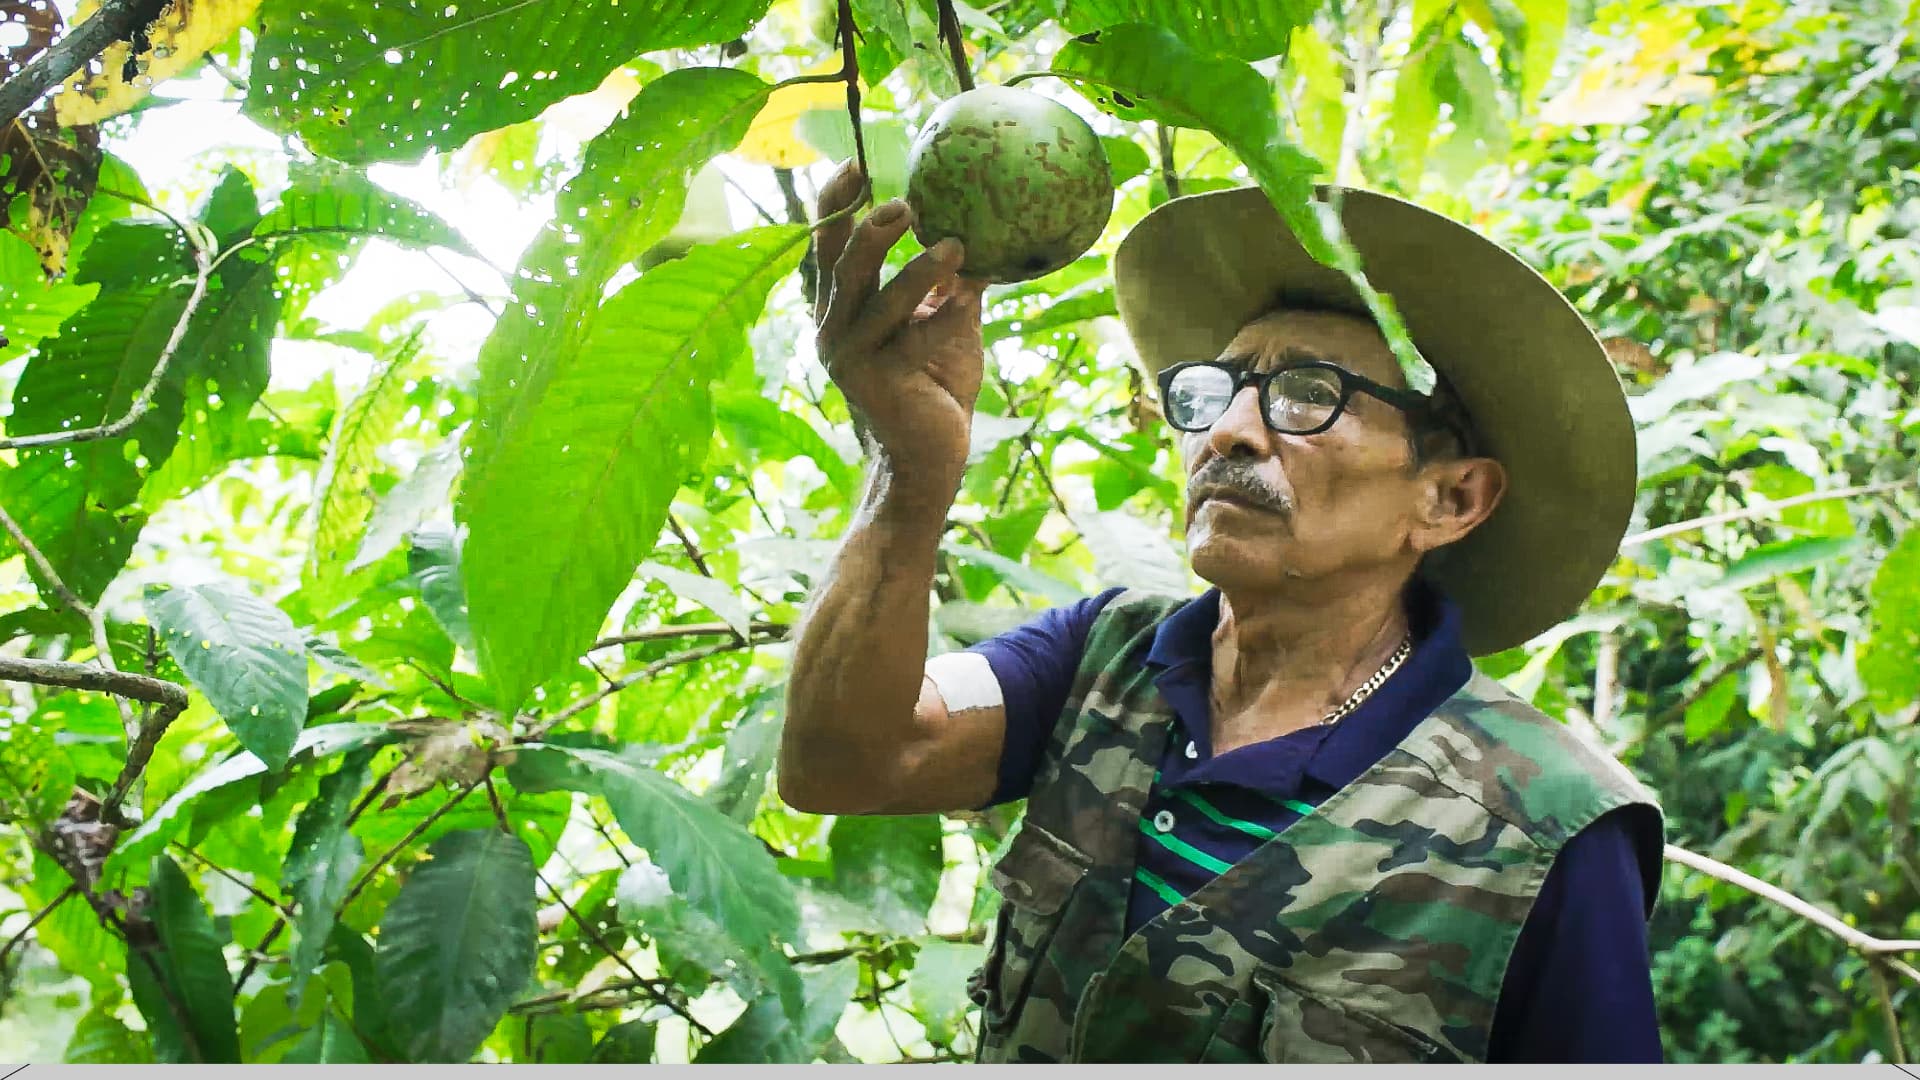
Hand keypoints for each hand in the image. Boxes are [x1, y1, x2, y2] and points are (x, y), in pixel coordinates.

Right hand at [812, 161, 987, 493]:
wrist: (929, 457)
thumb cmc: (936, 386)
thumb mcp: (944, 324)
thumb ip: (948, 285)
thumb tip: (978, 234)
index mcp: (840, 309)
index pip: (825, 247)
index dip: (832, 205)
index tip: (853, 165)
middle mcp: (834, 330)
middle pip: (841, 266)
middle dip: (871, 229)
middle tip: (908, 205)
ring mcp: (851, 358)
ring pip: (877, 300)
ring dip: (917, 269)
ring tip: (956, 246)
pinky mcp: (877, 383)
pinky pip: (914, 340)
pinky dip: (944, 318)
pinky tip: (971, 299)